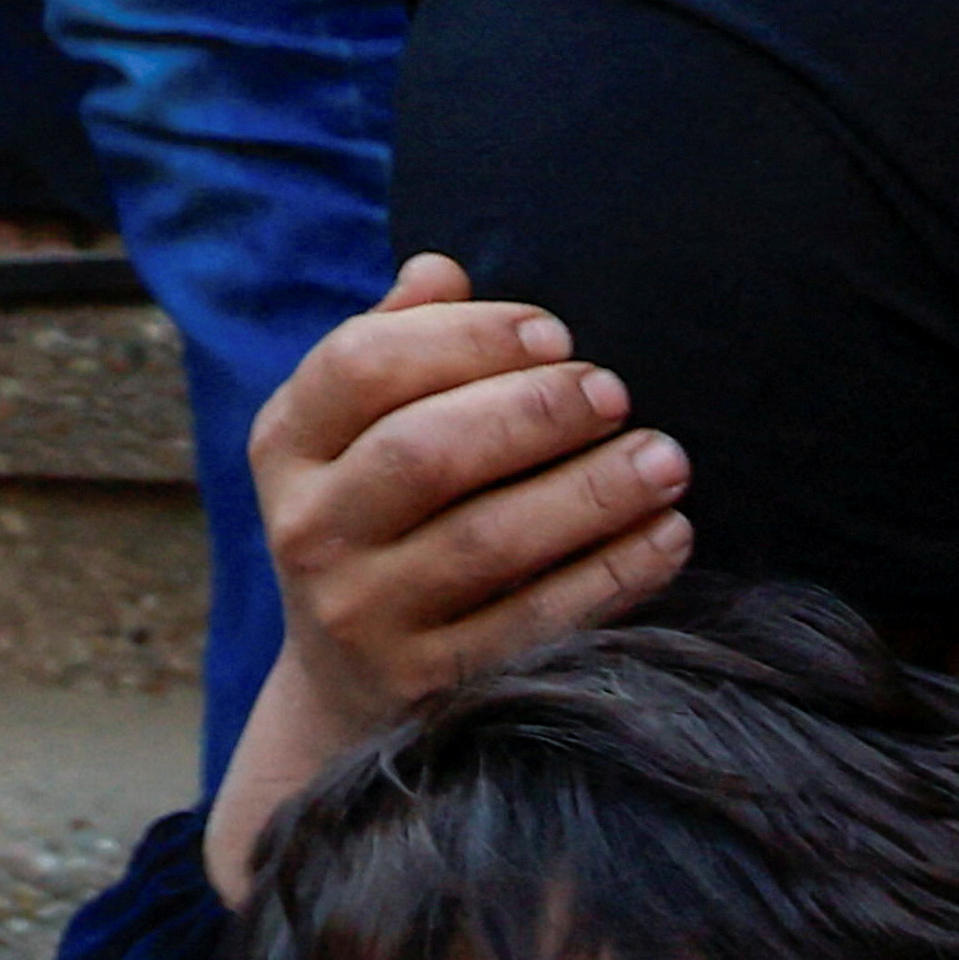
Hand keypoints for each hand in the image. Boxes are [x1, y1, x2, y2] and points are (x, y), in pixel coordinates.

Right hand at [207, 255, 691, 898]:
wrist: (354, 690)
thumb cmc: (385, 522)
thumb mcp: (361, 436)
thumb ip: (399, 349)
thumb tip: (441, 269)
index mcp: (288, 444)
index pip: (362, 365)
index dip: (465, 338)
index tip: (556, 332)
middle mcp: (310, 529)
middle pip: (424, 452)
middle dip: (533, 413)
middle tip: (616, 391)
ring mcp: (364, 614)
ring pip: (486, 541)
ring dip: (590, 493)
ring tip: (665, 459)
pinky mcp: (432, 683)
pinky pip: (537, 622)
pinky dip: (613, 575)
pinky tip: (670, 534)